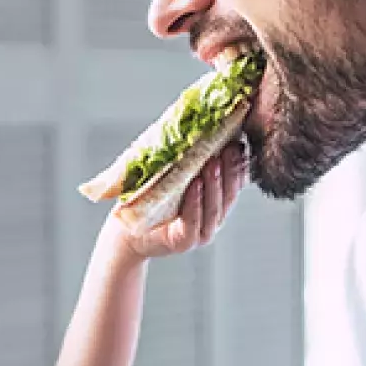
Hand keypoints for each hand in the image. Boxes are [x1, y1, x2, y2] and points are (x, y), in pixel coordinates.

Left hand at [120, 141, 247, 259]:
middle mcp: (210, 218)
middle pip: (228, 194)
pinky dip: (195, 204)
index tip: (239, 142)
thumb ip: (184, 159)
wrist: (126, 231)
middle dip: (231, 170)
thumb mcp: (169, 175)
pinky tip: (195, 186)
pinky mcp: (183, 242)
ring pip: (214, 208)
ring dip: (215, 184)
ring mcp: (199, 232)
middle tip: (230, 148)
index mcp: (212, 201)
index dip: (238, 164)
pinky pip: (193, 223)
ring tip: (213, 163)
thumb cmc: (146, 201)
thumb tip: (195, 123)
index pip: (233, 183)